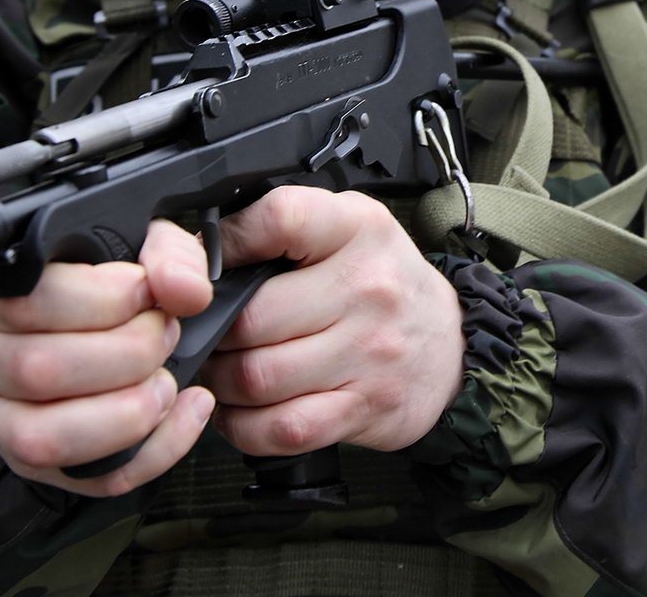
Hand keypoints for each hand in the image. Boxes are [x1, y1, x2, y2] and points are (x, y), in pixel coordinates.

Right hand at [0, 220, 216, 496]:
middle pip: (39, 370)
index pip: (32, 301)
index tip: (146, 291)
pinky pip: (88, 478)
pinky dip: (150, 454)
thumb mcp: (133, 240)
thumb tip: (183, 290)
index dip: (104, 299)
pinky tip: (181, 414)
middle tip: (163, 332)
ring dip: (127, 413)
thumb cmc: (99, 276)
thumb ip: (166, 253)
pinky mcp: (33, 461)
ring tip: (166, 382)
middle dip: (126, 354)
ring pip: (46, 438)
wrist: (86, 318)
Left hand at [201, 186, 464, 456]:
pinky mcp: (366, 407)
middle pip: (250, 317)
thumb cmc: (379, 280)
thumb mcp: (343, 229)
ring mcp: (370, 352)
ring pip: (257, 377)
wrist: (452, 343)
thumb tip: (195, 251)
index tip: (210, 263)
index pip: (280, 218)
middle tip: (207, 333)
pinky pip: (282, 428)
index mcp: (357, 228)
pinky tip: (243, 411)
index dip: (229, 243)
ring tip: (223, 370)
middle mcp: (368, 287)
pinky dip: (245, 426)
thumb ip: (277, 227)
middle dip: (211, 332)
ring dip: (222, 381)